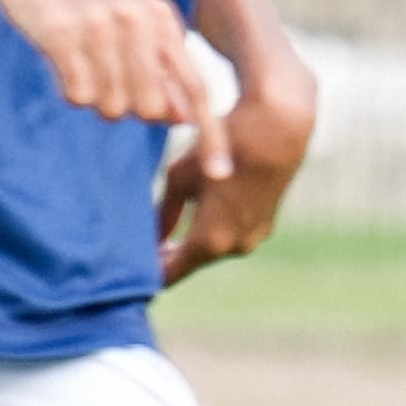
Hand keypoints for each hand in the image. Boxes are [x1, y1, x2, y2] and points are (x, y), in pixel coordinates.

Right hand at [0, 0, 210, 132]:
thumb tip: (180, 118)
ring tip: (78, 59)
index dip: (211, 134)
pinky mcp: (64, 35)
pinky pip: (77, 96)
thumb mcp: (130, 17)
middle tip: (101, 73)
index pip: (197, 89)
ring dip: (94, 97)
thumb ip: (158, 63)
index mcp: (163, 19)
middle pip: (151, 109)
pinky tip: (60, 57)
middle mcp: (142, 23)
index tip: (221, 173)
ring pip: (112, 107)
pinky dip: (68, 89)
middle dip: (127, 108)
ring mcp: (104, 28)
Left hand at [159, 79, 314, 286]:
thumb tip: (152, 238)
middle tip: (141, 239)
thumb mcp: (180, 178)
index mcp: (209, 241)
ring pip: (212, 249)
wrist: (277, 131)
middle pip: (190, 263)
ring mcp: (253, 239)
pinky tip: (204, 207)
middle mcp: (233, 249)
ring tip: (170, 221)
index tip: (128, 262)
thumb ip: (162, 214)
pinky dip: (215, 229)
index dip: (146, 271)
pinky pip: (231, 236)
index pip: (168, 274)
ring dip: (191, 240)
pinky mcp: (265, 225)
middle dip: (168, 254)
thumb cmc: (221, 149)